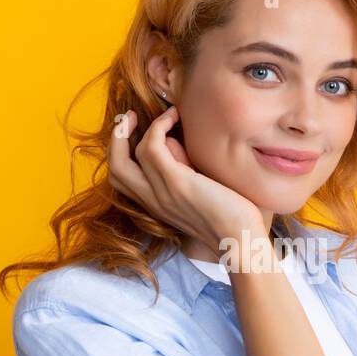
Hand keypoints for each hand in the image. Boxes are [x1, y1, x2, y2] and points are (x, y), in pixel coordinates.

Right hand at [108, 107, 264, 254]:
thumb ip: (188, 179)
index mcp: (157, 206)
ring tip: (168, 114)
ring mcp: (162, 193)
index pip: (122, 180)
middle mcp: (153, 201)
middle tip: (132, 118)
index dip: (122, 152)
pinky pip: (151, 146)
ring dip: (141, 127)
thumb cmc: (233, 221)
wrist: (243, 241)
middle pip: (114, 168)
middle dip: (116, 137)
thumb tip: (188, 153)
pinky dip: (158, 126)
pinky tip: (176, 117)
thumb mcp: (202, 199)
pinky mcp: (176, 183)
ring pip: (124, 157)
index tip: (139, 131)